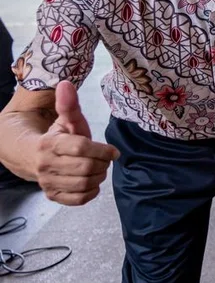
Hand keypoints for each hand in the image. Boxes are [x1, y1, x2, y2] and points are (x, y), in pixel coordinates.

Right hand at [34, 81, 118, 205]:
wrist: (33, 156)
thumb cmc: (58, 136)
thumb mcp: (65, 120)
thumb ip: (69, 105)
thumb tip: (66, 83)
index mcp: (49, 144)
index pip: (81, 148)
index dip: (102, 150)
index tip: (114, 151)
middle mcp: (45, 165)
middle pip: (86, 168)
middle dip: (102, 163)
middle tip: (106, 159)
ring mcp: (48, 183)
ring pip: (84, 184)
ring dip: (99, 176)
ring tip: (98, 168)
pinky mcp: (53, 196)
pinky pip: (79, 199)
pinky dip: (91, 192)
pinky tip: (92, 181)